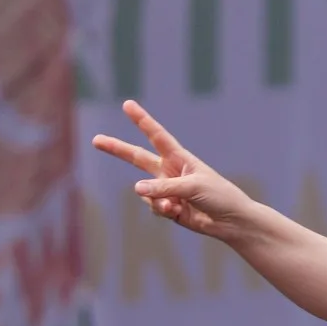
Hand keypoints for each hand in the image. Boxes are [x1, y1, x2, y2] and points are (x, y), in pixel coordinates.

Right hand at [93, 102, 259, 241]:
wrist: (231, 221)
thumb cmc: (219, 195)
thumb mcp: (192, 186)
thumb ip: (163, 188)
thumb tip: (136, 189)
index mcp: (178, 157)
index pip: (156, 135)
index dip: (141, 120)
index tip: (127, 104)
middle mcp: (169, 171)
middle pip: (136, 157)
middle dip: (116, 149)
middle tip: (95, 140)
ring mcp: (166, 190)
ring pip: (145, 192)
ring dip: (157, 199)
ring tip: (174, 204)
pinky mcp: (167, 208)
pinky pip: (153, 207)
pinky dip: (161, 210)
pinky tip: (177, 212)